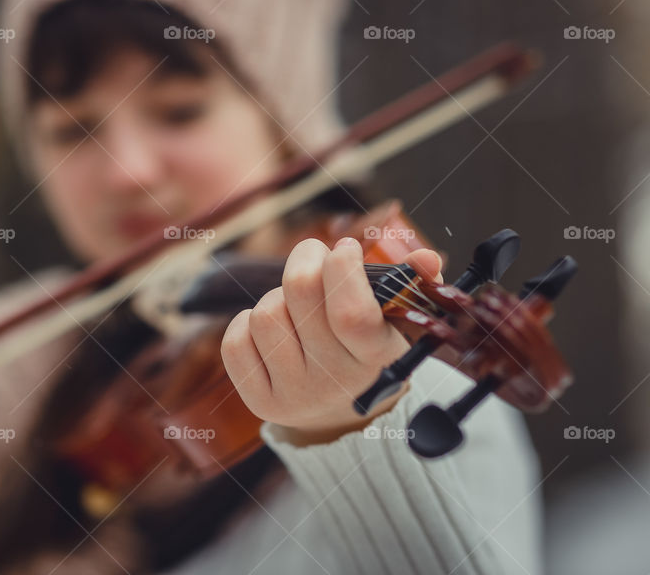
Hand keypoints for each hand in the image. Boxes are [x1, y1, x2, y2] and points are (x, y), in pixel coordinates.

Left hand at [220, 236, 442, 442]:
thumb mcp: (397, 322)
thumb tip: (427, 259)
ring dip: (277, 297)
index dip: (341, 269)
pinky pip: (234, 341)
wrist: (343, 411)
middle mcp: (335, 382)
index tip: (345, 248)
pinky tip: (272, 330)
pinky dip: (246, 323)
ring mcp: (294, 396)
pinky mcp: (260, 403)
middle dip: (305, 260)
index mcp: (376, 359)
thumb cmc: (367, 349)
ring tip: (296, 307)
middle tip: (315, 255)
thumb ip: (412, 286)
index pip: (350, 313)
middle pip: (298, 295)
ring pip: (264, 314)